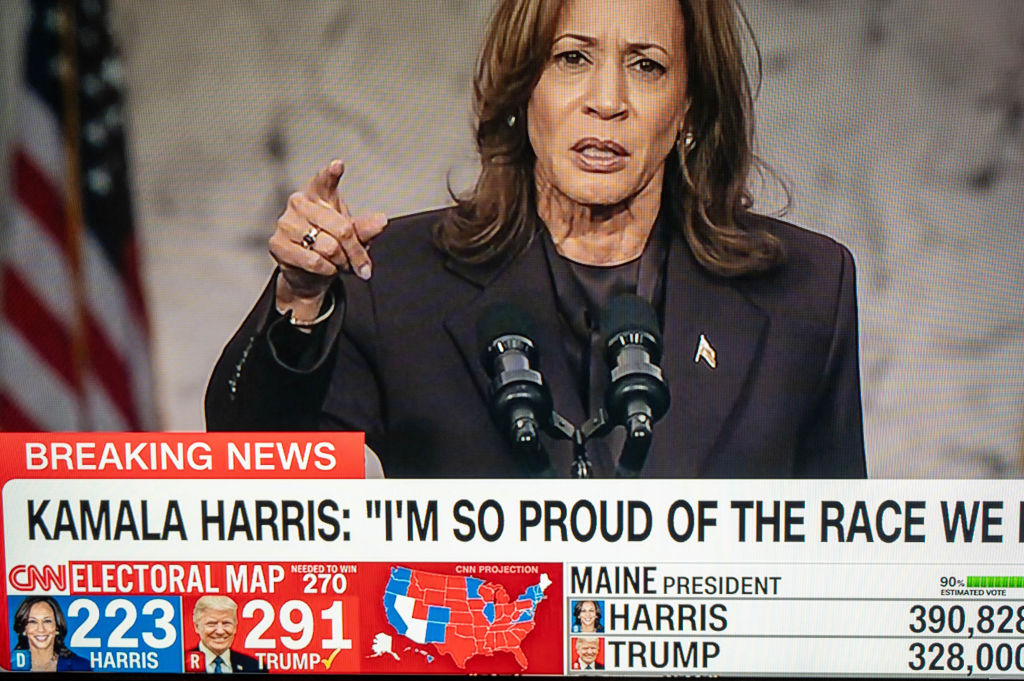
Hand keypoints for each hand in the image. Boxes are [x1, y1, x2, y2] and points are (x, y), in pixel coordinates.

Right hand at [269, 160, 387, 313]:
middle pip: (341, 228)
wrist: (310, 274)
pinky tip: (326, 268)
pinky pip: (313, 260)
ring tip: (340, 263)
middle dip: (355, 251)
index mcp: (319, 195)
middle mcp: (300, 204)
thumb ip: (365, 228)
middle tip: (360, 264)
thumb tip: (381, 221)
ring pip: (329, 247)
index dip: (331, 174)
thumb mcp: (353, 236)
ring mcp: (286, 223)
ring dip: (341, 262)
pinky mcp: (278, 244)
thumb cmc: (331, 247)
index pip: (324, 181)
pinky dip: (327, 269)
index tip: (338, 165)